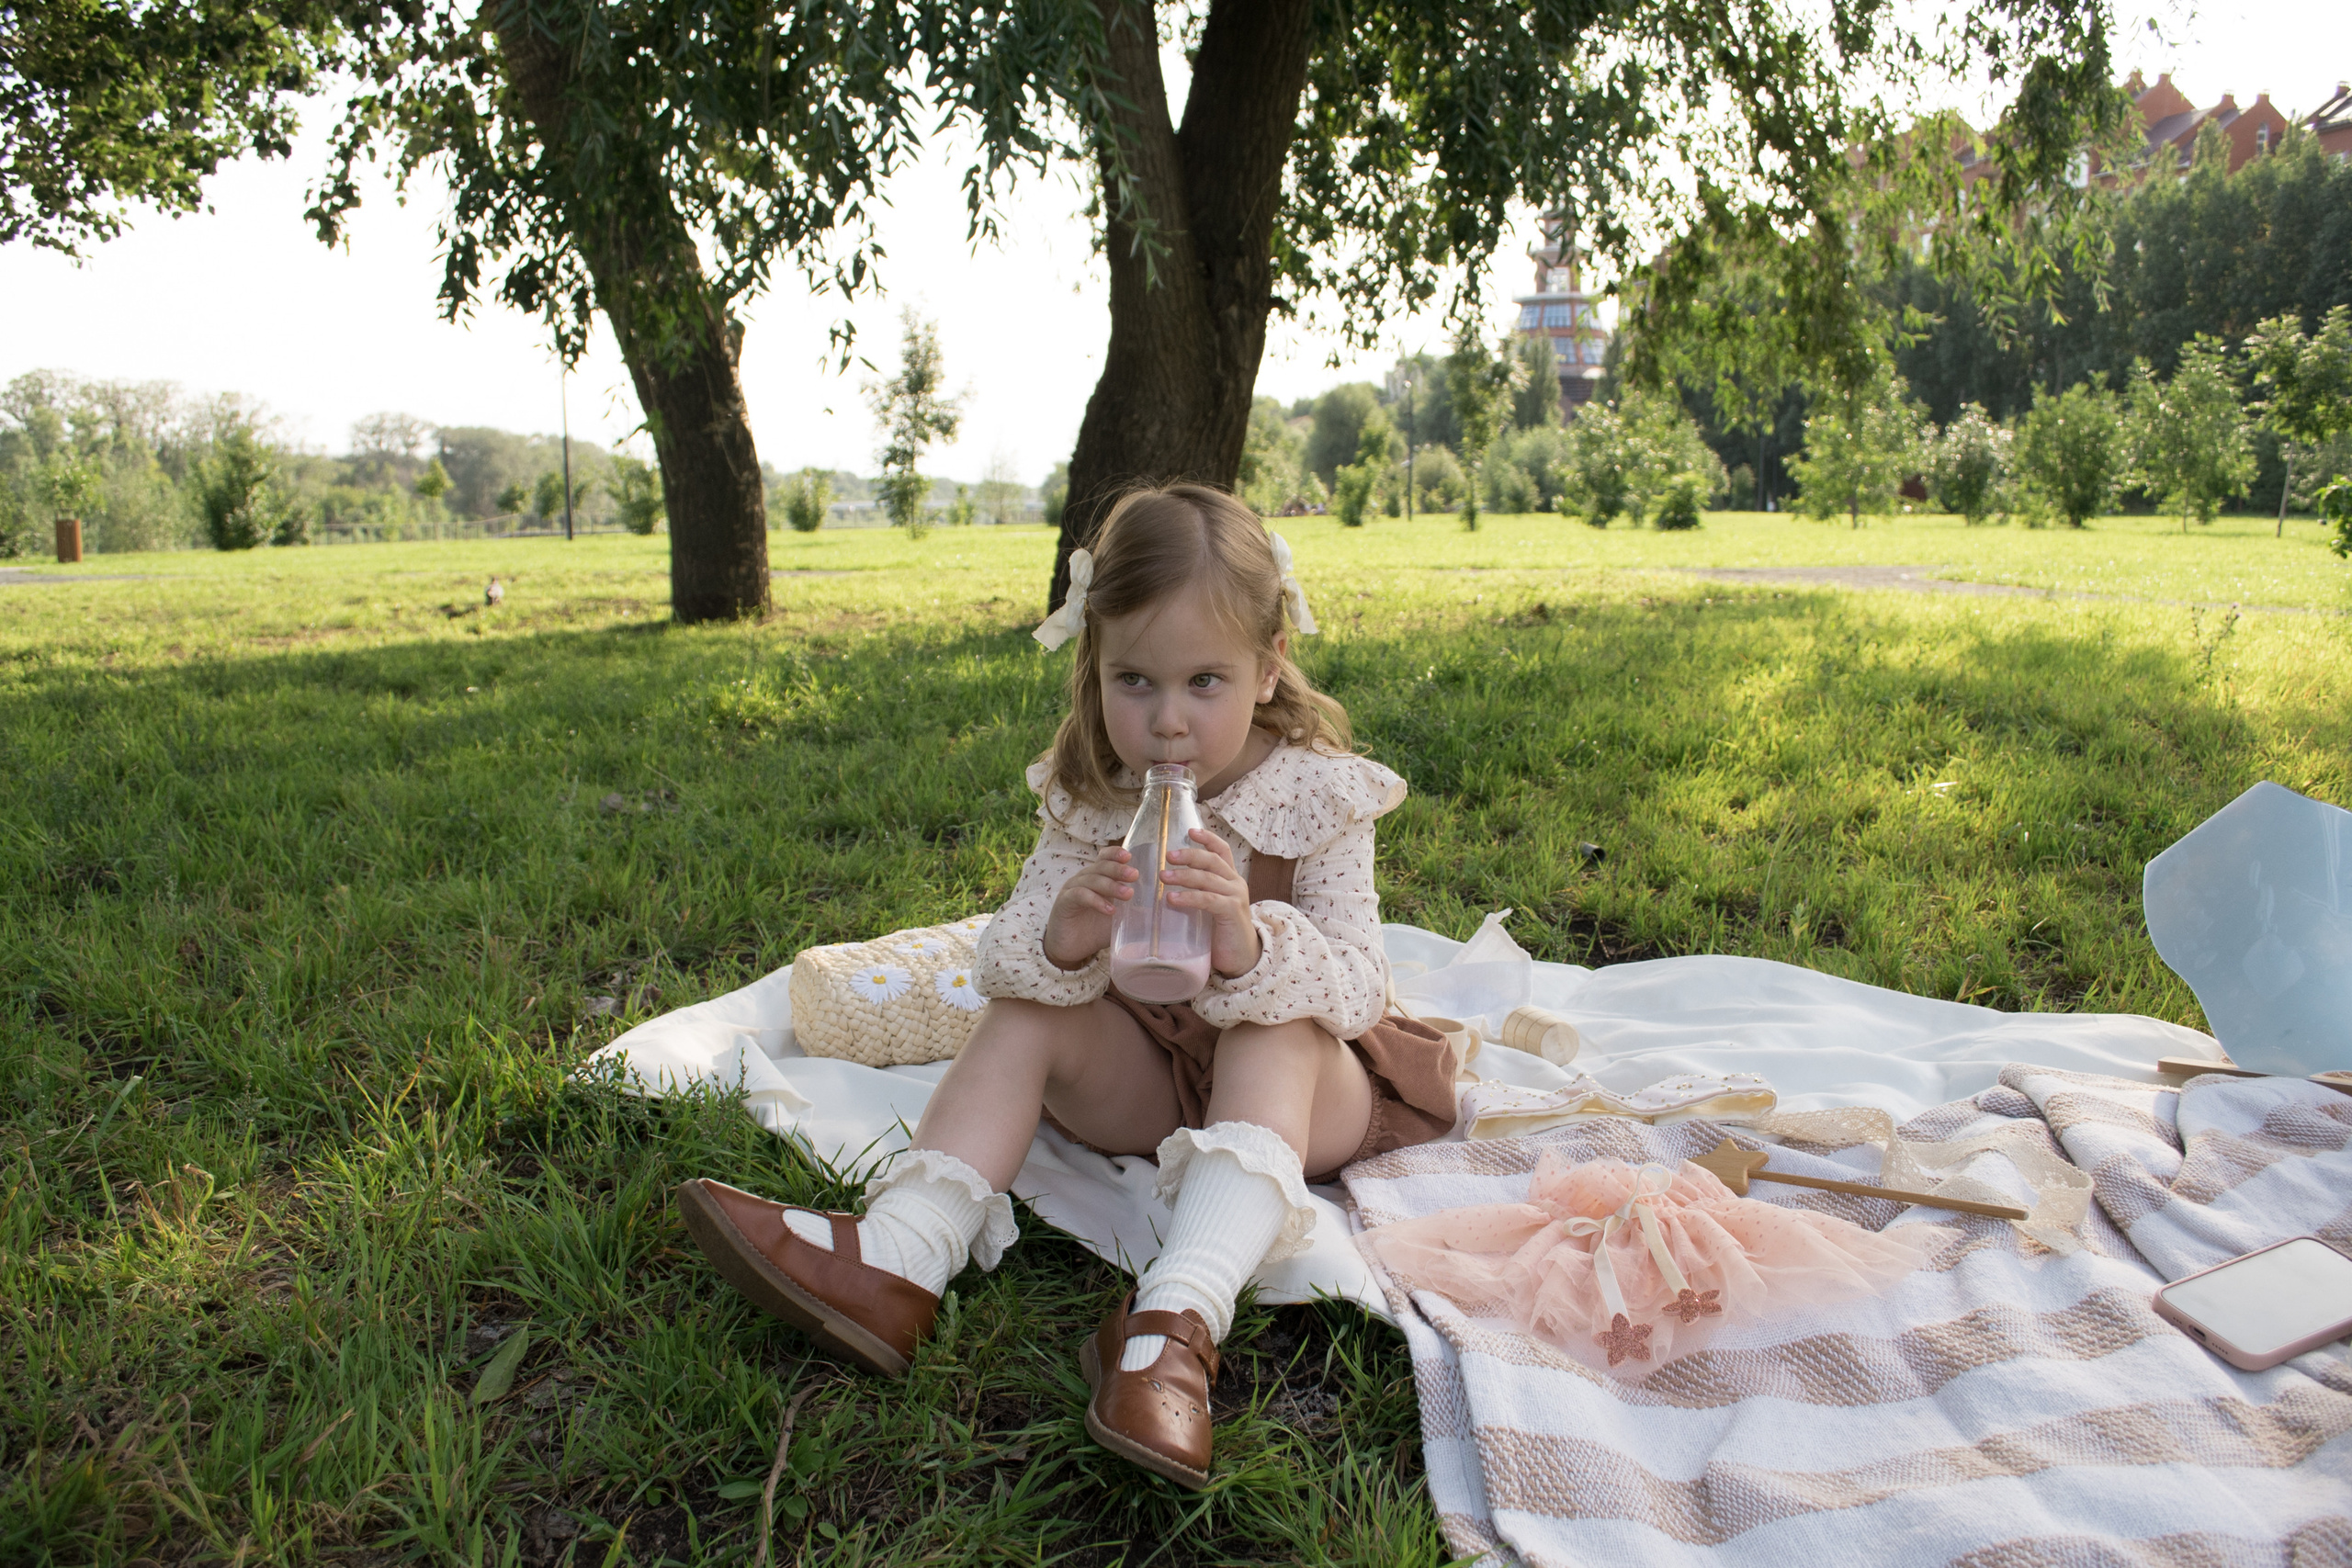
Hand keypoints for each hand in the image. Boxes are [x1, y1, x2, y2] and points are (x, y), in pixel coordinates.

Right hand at [1043, 846, 1136, 970]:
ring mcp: (1072, 889)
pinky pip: (1080, 896)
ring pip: (1092, 880)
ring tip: (1128, 895)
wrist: (1070, 949)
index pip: (1104, 858)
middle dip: (1118, 869)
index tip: (1130, 857)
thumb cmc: (1095, 930)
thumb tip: (1160, 910)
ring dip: (1111, 886)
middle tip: (1135, 875)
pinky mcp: (1064, 902)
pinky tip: (1110, 910)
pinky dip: (1096, 901)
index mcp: (1097, 877)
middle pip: (1100, 866)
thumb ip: (1135, 912)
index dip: (1115, 854)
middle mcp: (1084, 879)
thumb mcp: (1119, 919)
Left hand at [1163, 828, 1260, 978]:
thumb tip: (1164, 884)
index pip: (1222, 851)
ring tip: (1163, 877)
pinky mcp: (1231, 912)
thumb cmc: (1219, 932)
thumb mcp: (1209, 906)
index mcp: (1230, 879)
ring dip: (1183, 875)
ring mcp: (1235, 896)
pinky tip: (1172, 899)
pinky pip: (1208, 899)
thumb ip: (1196, 892)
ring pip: (1208, 878)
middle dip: (1189, 855)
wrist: (1241, 958)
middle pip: (1212, 860)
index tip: (1190, 831)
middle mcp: (1235, 883)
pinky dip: (1189, 897)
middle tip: (1167, 856)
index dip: (1208, 839)